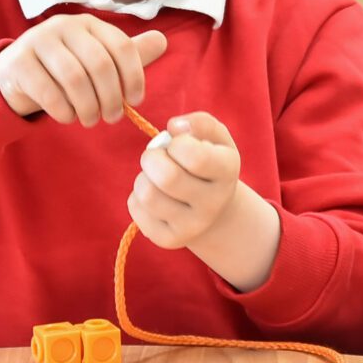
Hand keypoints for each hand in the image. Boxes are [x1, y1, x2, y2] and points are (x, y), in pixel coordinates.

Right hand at [0, 18, 166, 125]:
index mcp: (89, 23)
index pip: (122, 47)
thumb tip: (163, 41)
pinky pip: (48, 92)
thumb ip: (128, 55)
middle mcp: (64, 25)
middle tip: (112, 118)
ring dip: (88, 107)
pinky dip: (64, 111)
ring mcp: (38, 41)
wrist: (16, 75)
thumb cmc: (64, 69)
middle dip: (110, 97)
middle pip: (99, 64)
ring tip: (90, 120)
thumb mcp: (98, 60)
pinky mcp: (19, 62)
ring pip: (74, 78)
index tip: (135, 102)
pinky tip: (68, 118)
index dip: (134, 77)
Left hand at [128, 112, 241, 249]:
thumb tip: (174, 126)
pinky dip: (137, 196)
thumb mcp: (216, 138)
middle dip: (151, 158)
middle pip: (167, 178)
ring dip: (143, 177)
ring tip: (155, 177)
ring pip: (147, 194)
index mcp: (227, 172)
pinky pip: (136, 209)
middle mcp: (212, 204)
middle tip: (156, 157)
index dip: (176, 144)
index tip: (177, 145)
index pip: (195, 157)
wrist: (214, 210)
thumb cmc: (210, 162)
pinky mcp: (168, 240)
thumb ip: (200, 123)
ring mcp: (191, 227)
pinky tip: (154, 195)